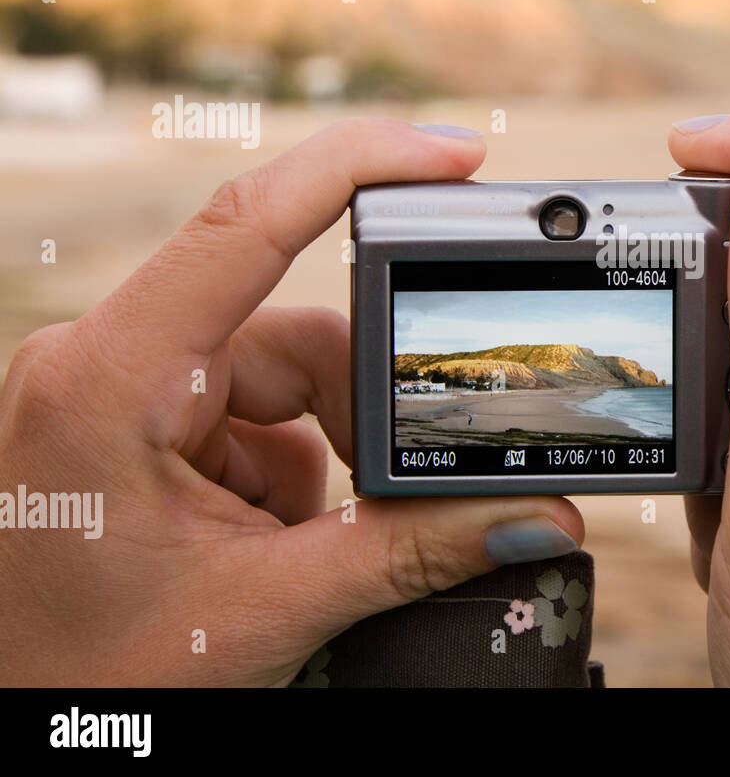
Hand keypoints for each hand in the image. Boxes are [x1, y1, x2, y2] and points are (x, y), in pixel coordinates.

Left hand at [0, 119, 583, 685]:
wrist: (7, 731)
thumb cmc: (82, 676)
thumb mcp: (262, 610)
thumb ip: (407, 554)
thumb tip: (530, 514)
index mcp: (110, 379)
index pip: (243, 224)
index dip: (356, 167)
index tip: (456, 156)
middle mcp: (112, 363)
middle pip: (297, 335)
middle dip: (364, 417)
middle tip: (401, 500)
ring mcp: (130, 394)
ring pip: (291, 381)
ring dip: (332, 460)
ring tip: (308, 555)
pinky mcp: (151, 428)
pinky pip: (264, 418)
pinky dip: (300, 475)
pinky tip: (278, 545)